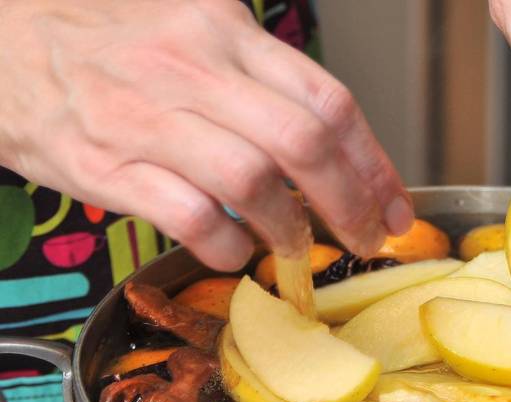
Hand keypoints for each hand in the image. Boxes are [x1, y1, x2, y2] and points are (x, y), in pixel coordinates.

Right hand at [0, 0, 412, 269]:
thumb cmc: (109, 39)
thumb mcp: (193, 26)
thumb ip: (260, 73)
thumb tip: (334, 136)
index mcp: (224, 31)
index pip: (327, 102)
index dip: (374, 165)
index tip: (395, 208)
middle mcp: (189, 68)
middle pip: (301, 143)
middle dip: (350, 203)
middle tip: (365, 238)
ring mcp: (143, 117)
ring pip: (250, 179)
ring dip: (289, 227)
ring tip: (296, 246)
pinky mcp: (99, 164)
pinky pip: (187, 213)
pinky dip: (226, 243)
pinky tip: (235, 250)